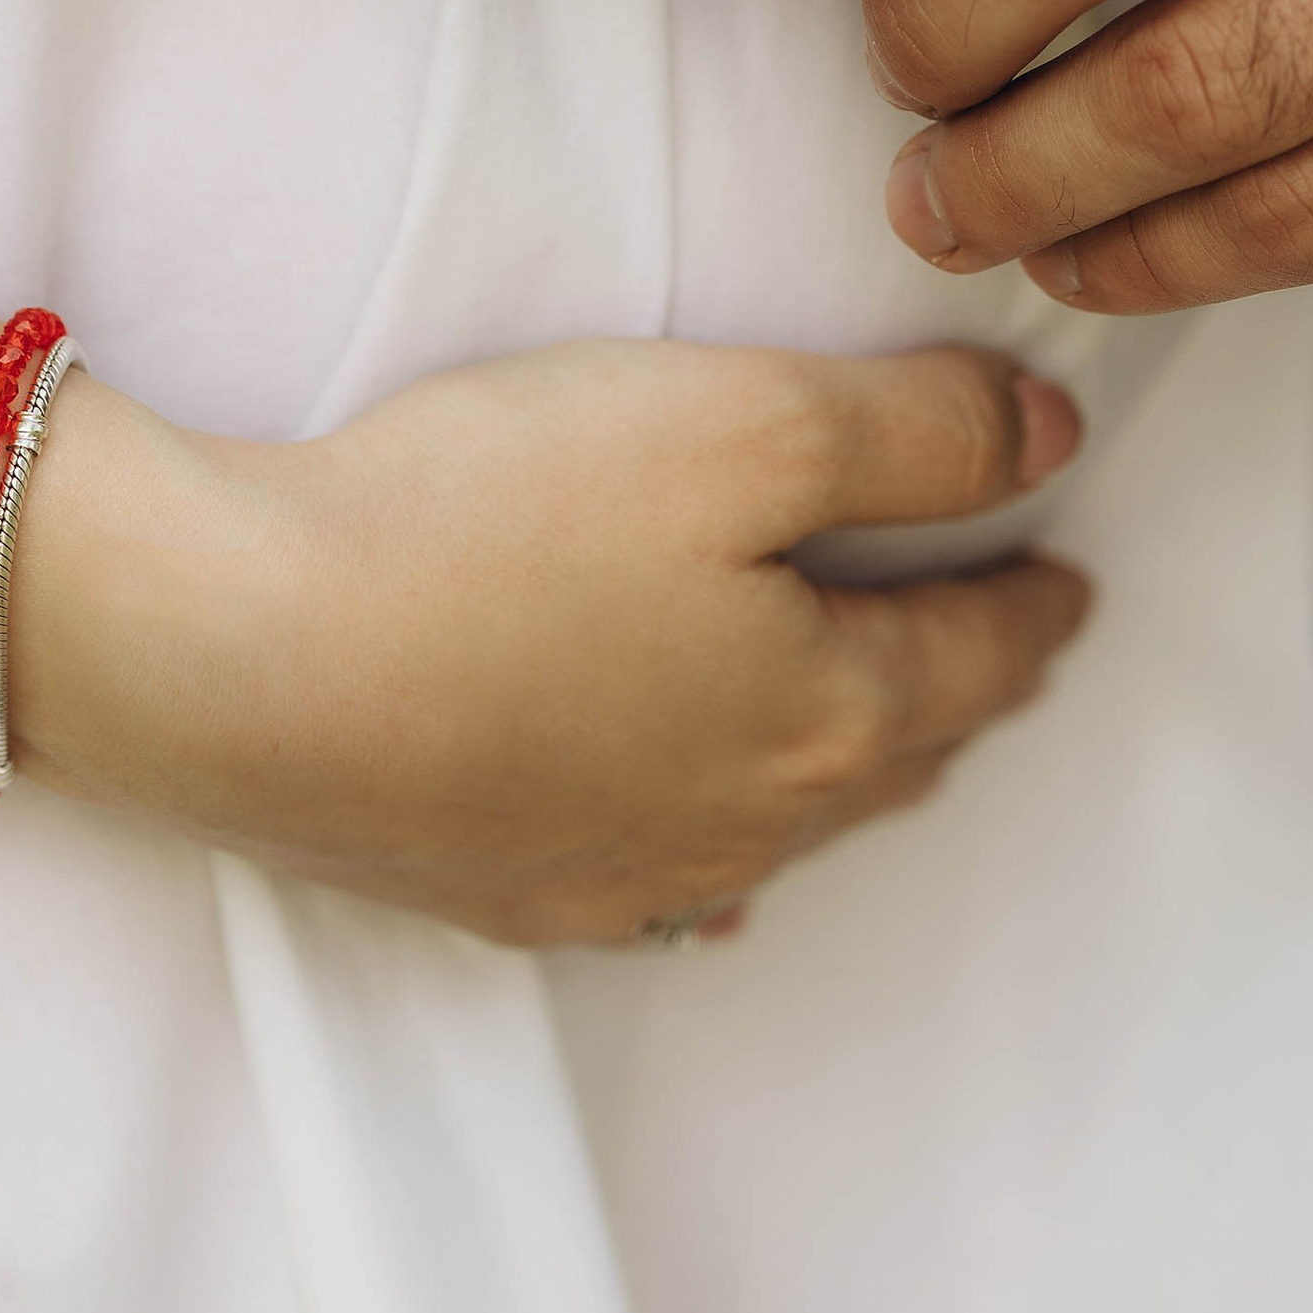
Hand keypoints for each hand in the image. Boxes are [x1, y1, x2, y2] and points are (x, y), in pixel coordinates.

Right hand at [12, 338, 1089, 943]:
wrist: (239, 658)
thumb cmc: (497, 519)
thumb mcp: (744, 421)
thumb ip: (919, 430)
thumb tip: (1053, 445)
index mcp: (826, 712)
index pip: (978, 654)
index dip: (1034, 605)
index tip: (1074, 583)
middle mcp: (742, 825)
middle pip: (893, 755)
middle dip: (955, 693)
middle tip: (995, 645)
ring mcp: (613, 877)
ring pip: (778, 827)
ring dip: (841, 769)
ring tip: (868, 723)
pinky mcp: (494, 890)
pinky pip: (653, 885)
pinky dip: (705, 848)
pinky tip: (688, 855)